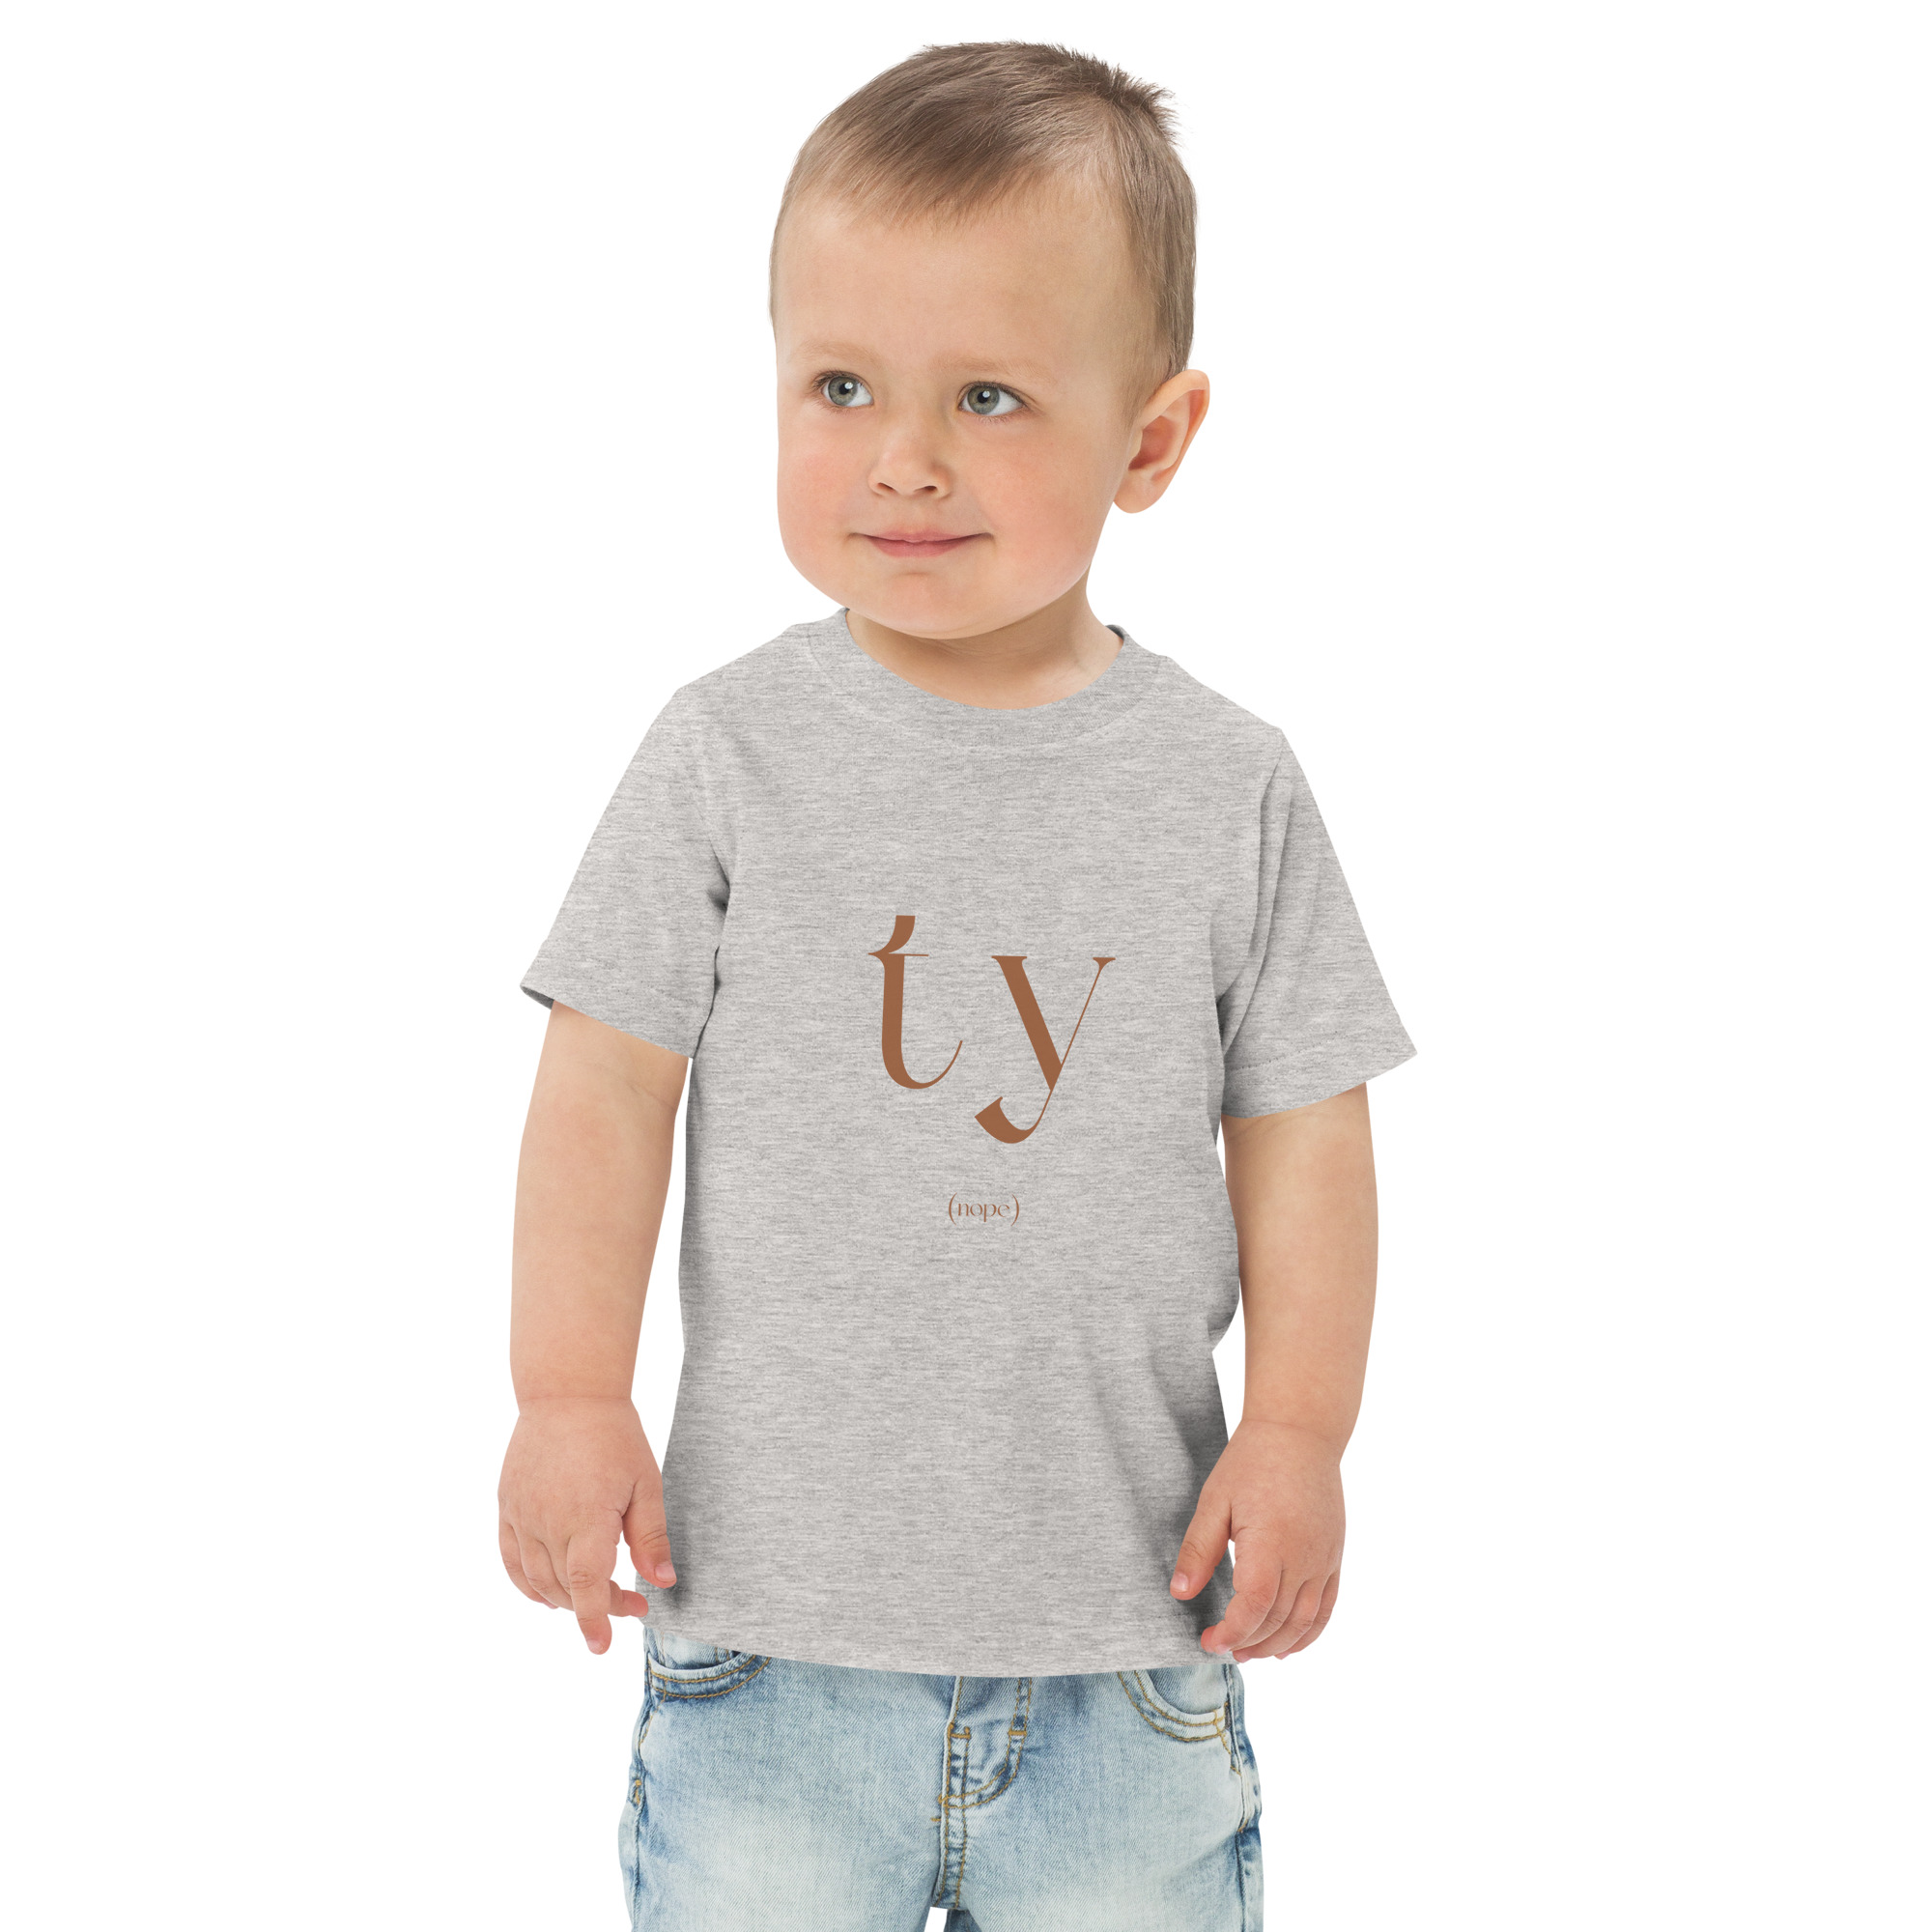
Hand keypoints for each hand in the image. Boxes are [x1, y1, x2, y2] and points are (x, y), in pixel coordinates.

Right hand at [497, 1395, 675, 1654]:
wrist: (567, 1394)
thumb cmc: (614, 1436)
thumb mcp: (645, 1483)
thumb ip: (650, 1536)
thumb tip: (661, 1583)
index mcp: (586, 1518)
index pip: (585, 1586)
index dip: (594, 1621)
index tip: (602, 1646)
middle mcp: (547, 1522)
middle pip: (565, 1588)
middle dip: (596, 1606)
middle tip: (630, 1601)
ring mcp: (521, 1515)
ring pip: (536, 1579)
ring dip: (564, 1599)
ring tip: (594, 1594)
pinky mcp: (506, 1507)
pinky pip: (510, 1559)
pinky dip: (526, 1584)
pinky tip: (547, 1594)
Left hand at [1169, 1419, 1344, 1661]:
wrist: (1300, 1433)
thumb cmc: (1252, 1461)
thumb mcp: (1215, 1501)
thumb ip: (1199, 1550)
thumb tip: (1180, 1592)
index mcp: (1271, 1543)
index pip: (1255, 1608)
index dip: (1232, 1633)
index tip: (1209, 1640)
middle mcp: (1303, 1557)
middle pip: (1279, 1621)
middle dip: (1249, 1644)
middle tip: (1222, 1649)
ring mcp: (1324, 1559)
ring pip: (1305, 1621)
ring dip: (1277, 1645)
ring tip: (1249, 1653)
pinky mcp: (1334, 1555)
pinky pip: (1327, 1606)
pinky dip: (1309, 1633)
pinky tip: (1288, 1645)